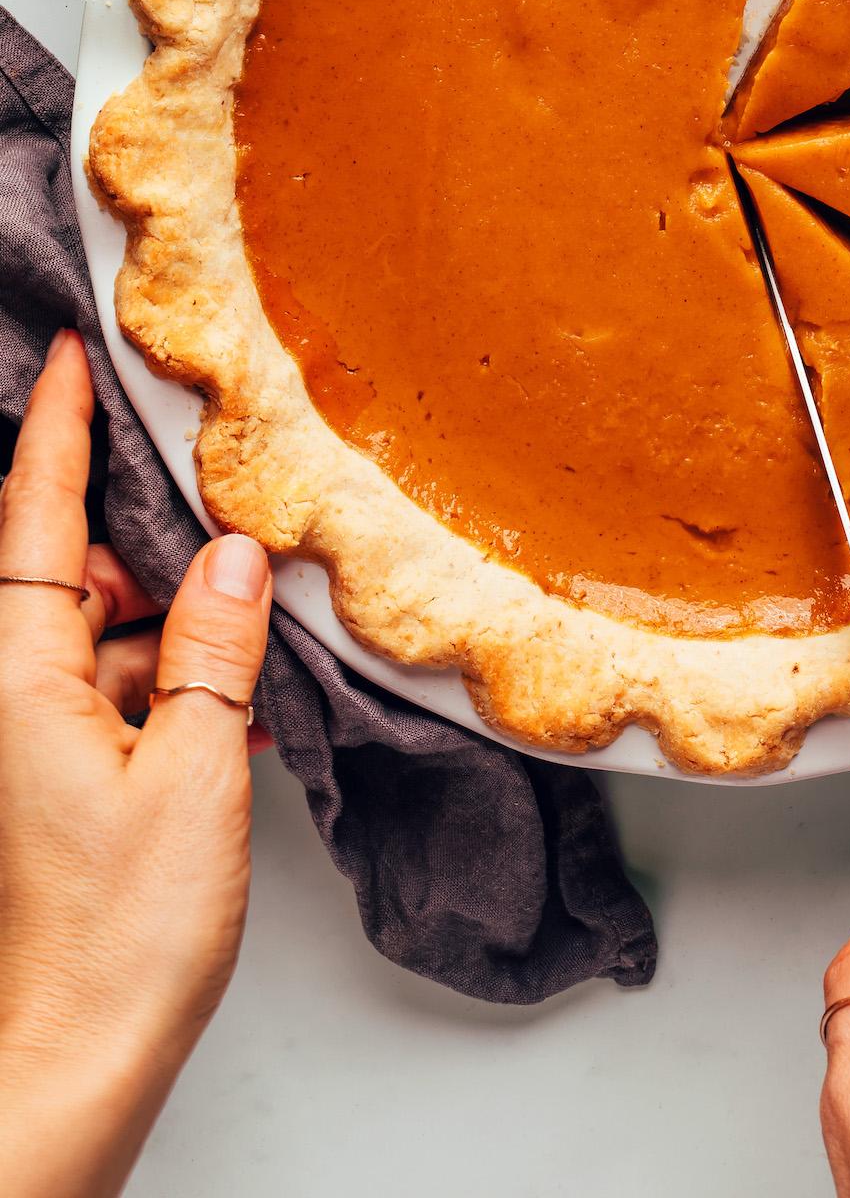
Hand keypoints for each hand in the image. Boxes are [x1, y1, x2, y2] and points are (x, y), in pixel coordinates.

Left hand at [0, 332, 272, 1197]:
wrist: (70, 1066)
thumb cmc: (118, 937)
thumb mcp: (196, 773)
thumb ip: (215, 651)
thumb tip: (232, 555)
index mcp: (16, 679)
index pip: (29, 513)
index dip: (57, 424)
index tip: (73, 350)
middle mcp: (8, 699)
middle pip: (70, 573)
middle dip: (151, 546)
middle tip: (234, 522)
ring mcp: (26, 743)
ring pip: (102, 637)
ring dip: (176, 631)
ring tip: (258, 639)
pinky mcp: (51, 784)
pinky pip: (112, 696)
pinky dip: (173, 691)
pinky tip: (240, 710)